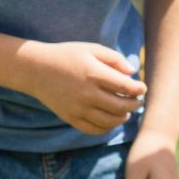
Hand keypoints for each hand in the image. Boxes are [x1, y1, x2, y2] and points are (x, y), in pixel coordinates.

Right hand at [20, 42, 144, 134]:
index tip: (142, 87)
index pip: (126, 87)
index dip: (138, 89)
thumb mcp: (92, 49)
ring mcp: (78, 108)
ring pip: (109, 121)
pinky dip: (107, 128)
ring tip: (127, 112)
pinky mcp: (70, 118)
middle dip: (134, 105)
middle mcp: (87, 94)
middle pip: (121, 106)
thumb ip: (115, 59)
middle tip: (138, 101)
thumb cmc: (67, 55)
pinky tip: (111, 120)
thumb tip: (133, 73)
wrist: (36, 69)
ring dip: (123, 118)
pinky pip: (93, 129)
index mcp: (94, 74)